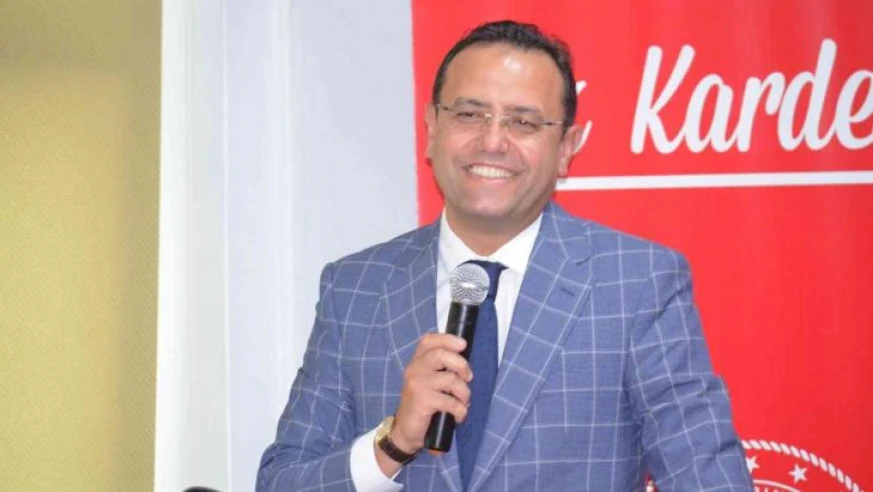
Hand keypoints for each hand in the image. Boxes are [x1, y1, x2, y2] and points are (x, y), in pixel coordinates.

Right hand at [375, 333, 471, 476]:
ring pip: (450, 379)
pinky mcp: (422, 401)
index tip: (463, 344)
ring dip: (464, 393)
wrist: (405, 430)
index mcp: (417, 362)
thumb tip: (465, 362)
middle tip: (468, 378)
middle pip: (440, 355)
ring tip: (464, 402)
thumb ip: (440, 368)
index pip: (428, 341)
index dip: (447, 339)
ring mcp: (417, 384)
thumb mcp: (429, 381)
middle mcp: (414, 369)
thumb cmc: (423, 403)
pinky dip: (460, 410)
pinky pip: (450, 401)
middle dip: (461, 365)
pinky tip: (458, 416)